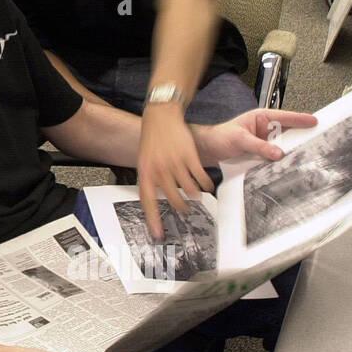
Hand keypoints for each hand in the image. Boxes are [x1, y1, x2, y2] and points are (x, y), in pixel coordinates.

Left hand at [137, 104, 211, 238]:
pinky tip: (206, 184)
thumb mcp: (145, 160)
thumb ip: (151, 178)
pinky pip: (200, 177)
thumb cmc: (152, 139)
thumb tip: (156, 198)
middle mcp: (159, 170)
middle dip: (181, 207)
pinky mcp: (189, 156)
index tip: (158, 234)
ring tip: (196, 196)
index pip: (148, 202)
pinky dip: (205, 183)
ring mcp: (174, 163)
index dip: (153, 219)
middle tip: (186, 210)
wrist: (160, 117)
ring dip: (195, 196)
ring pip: (189, 190)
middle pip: (173, 199)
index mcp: (145, 173)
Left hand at [193, 108, 318, 169]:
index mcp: (262, 118)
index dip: (301, 119)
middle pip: (289, 133)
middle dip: (301, 138)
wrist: (208, 150)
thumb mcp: (239, 139)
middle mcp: (267, 129)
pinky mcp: (264, 155)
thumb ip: (258, 146)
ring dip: (293, 152)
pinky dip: (283, 161)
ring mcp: (266, 143)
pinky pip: (277, 158)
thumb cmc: (220, 137)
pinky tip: (290, 166)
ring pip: (285, 147)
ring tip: (307, 156)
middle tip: (317, 143)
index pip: (285, 117)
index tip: (315, 122)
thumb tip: (278, 153)